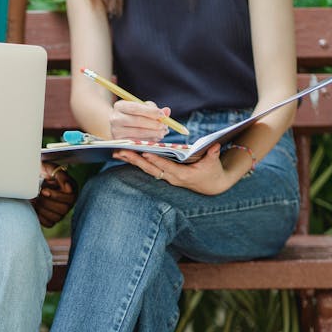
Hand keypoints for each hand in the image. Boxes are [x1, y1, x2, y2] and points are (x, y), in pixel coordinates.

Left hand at [33, 163, 76, 226]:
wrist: (35, 182)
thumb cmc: (44, 174)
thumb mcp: (50, 168)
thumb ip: (58, 173)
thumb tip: (66, 185)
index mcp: (71, 190)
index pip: (70, 196)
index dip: (56, 195)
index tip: (43, 190)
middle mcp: (69, 203)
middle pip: (63, 209)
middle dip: (47, 202)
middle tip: (37, 195)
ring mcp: (62, 213)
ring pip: (56, 217)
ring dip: (43, 209)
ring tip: (35, 200)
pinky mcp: (53, 220)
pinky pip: (49, 223)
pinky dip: (40, 217)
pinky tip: (36, 207)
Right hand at [110, 100, 171, 141]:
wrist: (118, 126)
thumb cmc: (133, 114)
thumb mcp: (141, 108)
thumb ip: (154, 109)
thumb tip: (167, 111)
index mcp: (119, 106)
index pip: (136, 108)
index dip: (150, 112)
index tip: (162, 115)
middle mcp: (115, 118)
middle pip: (137, 121)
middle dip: (153, 124)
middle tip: (165, 126)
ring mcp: (116, 131)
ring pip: (138, 132)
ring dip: (153, 133)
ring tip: (163, 132)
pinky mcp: (120, 142)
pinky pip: (137, 141)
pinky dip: (149, 140)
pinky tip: (156, 138)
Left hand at [113, 143, 238, 195]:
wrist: (212, 185)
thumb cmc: (212, 171)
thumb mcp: (214, 163)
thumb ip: (212, 154)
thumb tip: (214, 145)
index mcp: (182, 175)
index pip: (166, 167)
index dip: (155, 160)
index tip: (144, 152)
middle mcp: (171, 177)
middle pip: (150, 168)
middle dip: (135, 160)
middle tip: (121, 151)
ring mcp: (166, 177)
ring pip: (146, 169)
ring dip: (131, 161)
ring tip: (116, 153)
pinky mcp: (163, 174)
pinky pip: (148, 168)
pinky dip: (136, 161)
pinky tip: (125, 155)